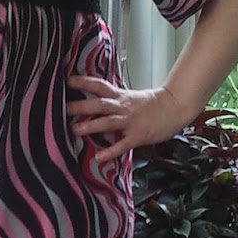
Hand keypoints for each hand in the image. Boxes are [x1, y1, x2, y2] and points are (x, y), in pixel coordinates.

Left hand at [66, 76, 189, 160]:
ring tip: (75, 129)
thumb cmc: (153, 104)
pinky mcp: (138, 135)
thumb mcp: (130, 98)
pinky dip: (111, 151)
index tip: (66, 80)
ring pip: (108, 121)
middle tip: (61, 107)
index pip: (98, 86)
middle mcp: (122, 107)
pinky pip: (122, 144)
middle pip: (99, 103)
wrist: (176, 107)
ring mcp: (130, 121)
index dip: (82, 82)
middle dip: (80, 106)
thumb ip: (113, 100)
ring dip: (91, 125)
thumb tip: (92, 104)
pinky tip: (99, 157)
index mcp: (120, 96)